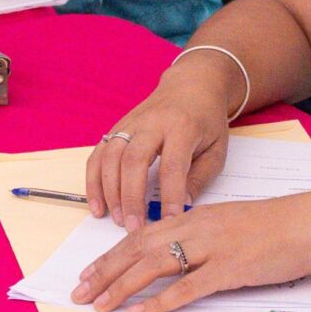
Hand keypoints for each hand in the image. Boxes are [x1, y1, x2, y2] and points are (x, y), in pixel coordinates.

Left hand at [72, 189, 310, 311]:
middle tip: (79, 292)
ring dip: (122, 286)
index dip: (112, 255)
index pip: (143, 235)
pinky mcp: (231, 268)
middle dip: (105, 272)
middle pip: (138, 248)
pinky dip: (159, 301)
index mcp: (197, 217)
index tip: (90, 273)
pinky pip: (187, 287)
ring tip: (99, 304)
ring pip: (155, 265)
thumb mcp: (235, 226)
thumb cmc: (282, 227)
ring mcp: (213, 248)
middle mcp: (198, 228)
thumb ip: (207, 240)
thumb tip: (185, 262)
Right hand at [84, 54, 245, 225]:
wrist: (192, 85)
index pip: (173, 164)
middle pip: (134, 160)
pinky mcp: (117, 127)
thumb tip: (180, 207)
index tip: (170, 221)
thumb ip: (199, 178)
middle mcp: (153, 123)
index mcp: (183, 127)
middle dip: (131, 197)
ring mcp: (131, 123)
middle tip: (133, 226)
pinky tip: (97, 205)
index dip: (170, 195)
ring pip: (111, 156)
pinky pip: (98, 154)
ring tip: (115, 219)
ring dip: (109, 191)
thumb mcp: (216, 149)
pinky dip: (93, 181)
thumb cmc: (207, 121)